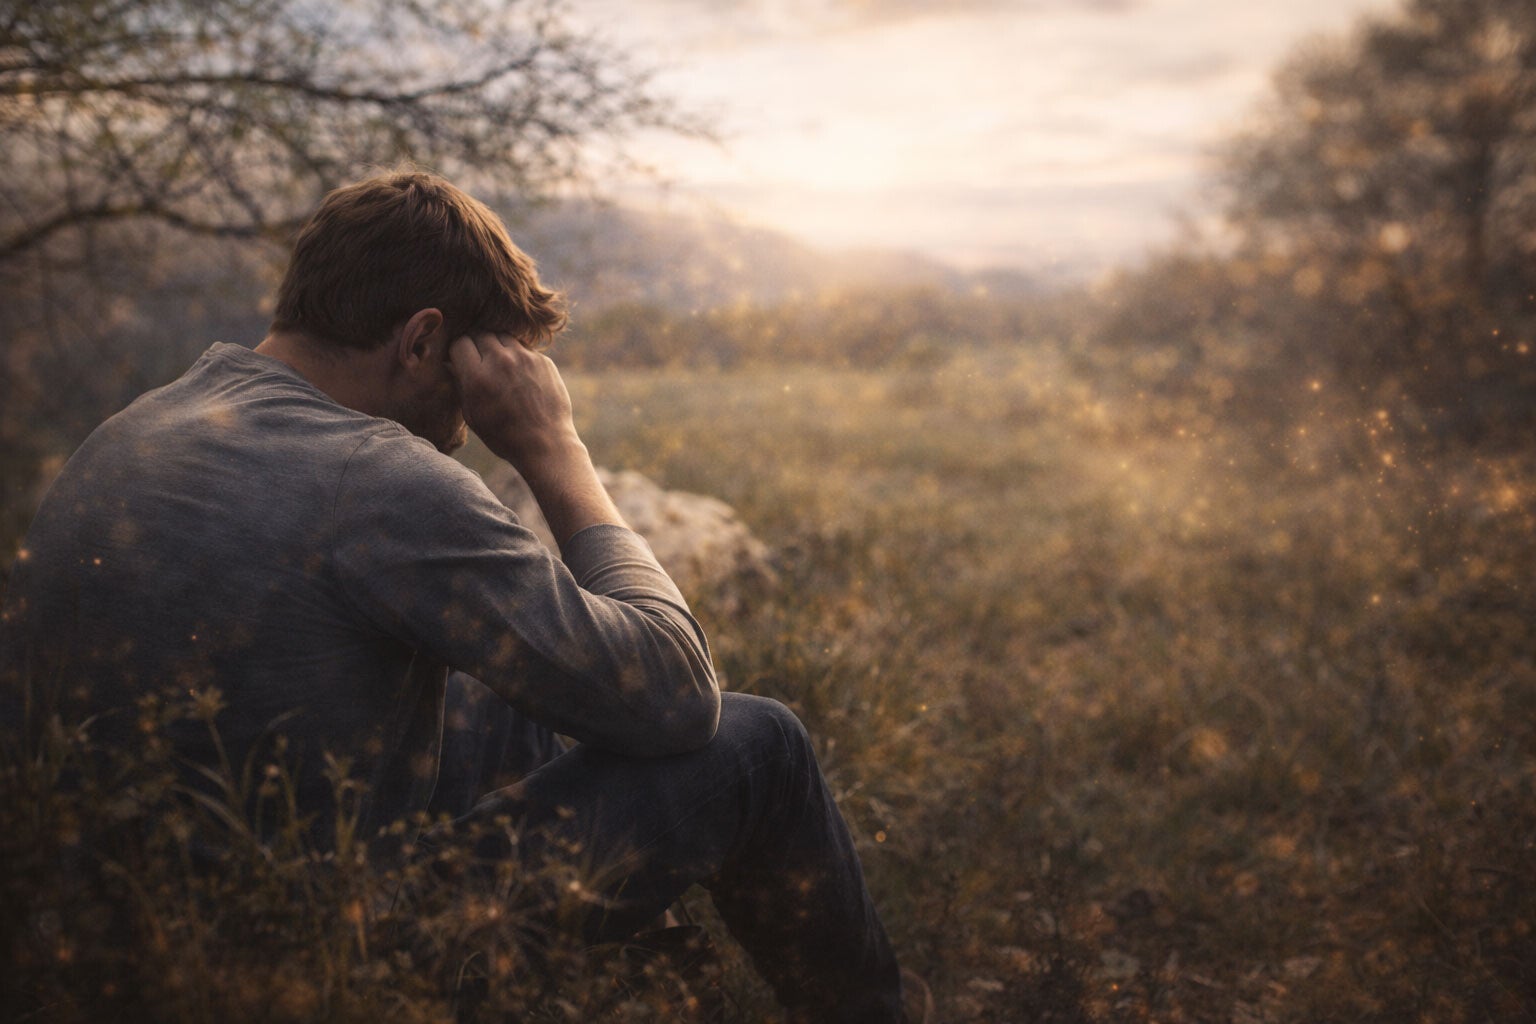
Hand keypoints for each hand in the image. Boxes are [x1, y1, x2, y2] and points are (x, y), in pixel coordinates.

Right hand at [447, 332, 579, 469]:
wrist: (545, 443)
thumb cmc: (503, 435)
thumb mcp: (472, 415)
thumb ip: (460, 384)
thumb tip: (450, 363)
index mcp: (478, 377)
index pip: (459, 342)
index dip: (458, 351)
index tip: (460, 360)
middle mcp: (501, 362)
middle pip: (480, 334)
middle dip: (476, 345)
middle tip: (479, 360)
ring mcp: (524, 358)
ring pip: (502, 336)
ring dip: (497, 346)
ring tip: (498, 365)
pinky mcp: (543, 360)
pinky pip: (523, 347)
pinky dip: (517, 355)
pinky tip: (518, 374)